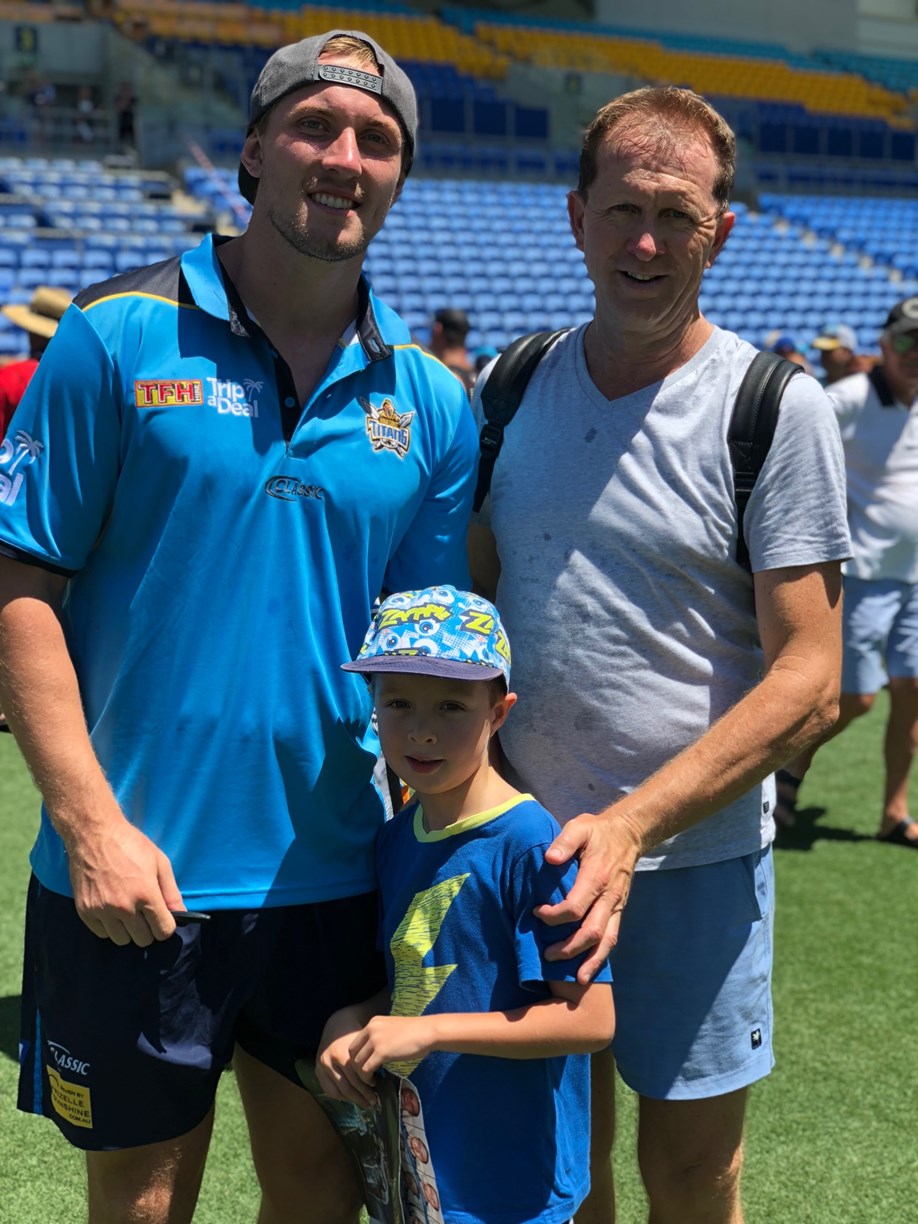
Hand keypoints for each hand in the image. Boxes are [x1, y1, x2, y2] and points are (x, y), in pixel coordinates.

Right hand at [65, 816, 182, 946]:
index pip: (163, 931)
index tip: (163, 919)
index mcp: (146, 894)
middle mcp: (124, 907)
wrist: (94, 834)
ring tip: (128, 911)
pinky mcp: (84, 911)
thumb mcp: (160, 863)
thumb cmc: (131, 845)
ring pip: (122, 940)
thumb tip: (181, 914)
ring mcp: (102, 910)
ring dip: (128, 930)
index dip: (166, 926)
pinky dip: (109, 927)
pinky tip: (111, 910)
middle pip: (143, 939)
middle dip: (148, 929)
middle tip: (145, 913)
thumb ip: (171, 892)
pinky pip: (102, 934)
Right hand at [316, 1007, 380, 1108]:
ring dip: (351, 1100)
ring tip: (364, 1102)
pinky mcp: (317, 1071)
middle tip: (373, 1103)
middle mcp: (329, 1062)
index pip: (355, 1078)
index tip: (376, 1091)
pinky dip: (340, 1096)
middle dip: (361, 1097)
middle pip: (347, 1087)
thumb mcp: (363, 1042)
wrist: (338, 1024)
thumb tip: (383, 1078)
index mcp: (341, 1054)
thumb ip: (370, 1058)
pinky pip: (328, 1090)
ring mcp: (321, 1067)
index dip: (366, 1086)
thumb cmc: (355, 1033)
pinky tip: (351, 1098)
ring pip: (337, 1092)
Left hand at [349, 1015, 435, 1079]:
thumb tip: (374, 1055)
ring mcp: (375, 1040)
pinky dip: (368, 1078)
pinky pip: (366, 1069)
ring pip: (357, 1063)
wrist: (427, 1031)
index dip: (357, 1058)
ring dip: (362, 1075)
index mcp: (373, 1023)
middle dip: (356, 1068)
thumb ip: (380, 1038)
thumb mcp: (392, 1029)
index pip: (355, 1043)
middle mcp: (371, 1029)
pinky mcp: (381, 1052)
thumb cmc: (415, 1032)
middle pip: (352, 1053)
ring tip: (371, 1081)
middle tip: (366, 1077)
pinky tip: (375, 1081)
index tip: (365, 1067)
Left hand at [535, 807, 642, 983]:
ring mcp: (616, 905)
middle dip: (570, 948)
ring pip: (607, 940)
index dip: (554, 916)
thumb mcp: (580, 827)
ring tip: (578, 979)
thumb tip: (550, 858)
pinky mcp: (618, 910)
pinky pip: (612, 937)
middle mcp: (609, 896)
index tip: (536, 913)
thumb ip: (565, 842)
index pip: (575, 907)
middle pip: (592, 931)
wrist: (629, 834)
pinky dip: (602, 955)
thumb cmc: (598, 831)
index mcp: (597, 877)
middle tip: (547, 955)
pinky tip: (591, 968)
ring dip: (592, 961)